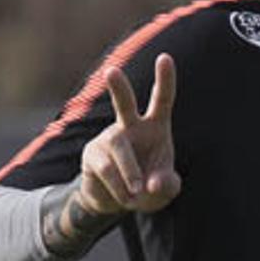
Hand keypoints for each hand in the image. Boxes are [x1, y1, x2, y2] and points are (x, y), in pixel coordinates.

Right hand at [78, 54, 179, 215]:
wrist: (120, 202)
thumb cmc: (149, 186)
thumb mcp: (165, 189)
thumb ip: (167, 184)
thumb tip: (151, 182)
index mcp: (155, 126)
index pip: (162, 99)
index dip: (165, 79)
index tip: (165, 57)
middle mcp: (130, 126)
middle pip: (123, 103)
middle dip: (117, 87)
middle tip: (111, 71)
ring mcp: (109, 138)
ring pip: (118, 148)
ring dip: (130, 173)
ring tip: (136, 194)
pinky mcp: (92, 154)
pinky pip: (106, 169)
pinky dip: (119, 186)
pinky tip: (124, 196)